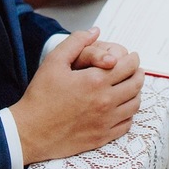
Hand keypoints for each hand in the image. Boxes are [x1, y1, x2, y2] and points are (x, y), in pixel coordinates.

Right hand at [11, 28, 143, 164]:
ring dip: (136, 92)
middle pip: (135, 84)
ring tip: (130, 86)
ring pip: (134, 104)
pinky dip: (129, 113)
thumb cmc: (40, 95)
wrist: (30, 131)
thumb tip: (95, 31)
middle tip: (135, 69)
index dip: (133, 58)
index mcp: (95, 81)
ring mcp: (105, 121)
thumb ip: (76, 42)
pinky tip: (123, 107)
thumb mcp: (54, 61)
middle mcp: (105, 101)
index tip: (132, 56)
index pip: (128, 66)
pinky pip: (126, 124)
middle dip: (138, 73)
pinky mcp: (102, 137)